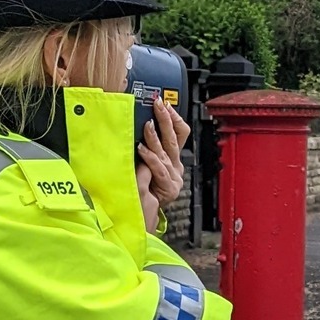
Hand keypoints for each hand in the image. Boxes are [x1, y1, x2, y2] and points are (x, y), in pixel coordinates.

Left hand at [137, 94, 189, 230]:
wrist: (146, 216)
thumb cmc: (144, 190)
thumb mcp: (146, 166)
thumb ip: (146, 149)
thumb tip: (137, 127)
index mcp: (174, 158)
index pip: (181, 132)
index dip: (175, 117)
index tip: (166, 104)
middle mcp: (176, 165)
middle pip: (175, 137)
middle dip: (166, 118)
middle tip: (158, 104)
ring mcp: (173, 176)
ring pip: (166, 151)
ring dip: (155, 136)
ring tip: (147, 124)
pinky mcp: (168, 187)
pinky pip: (158, 169)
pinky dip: (150, 158)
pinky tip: (141, 149)